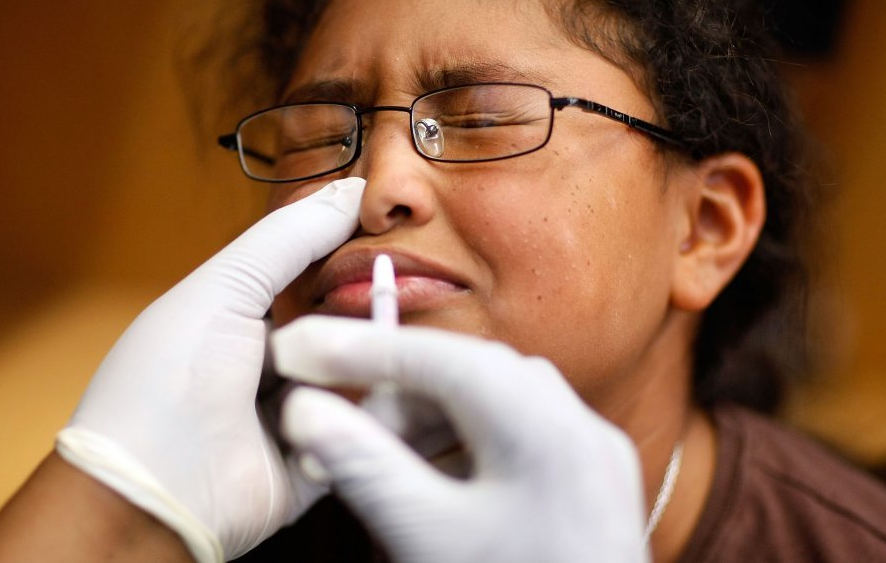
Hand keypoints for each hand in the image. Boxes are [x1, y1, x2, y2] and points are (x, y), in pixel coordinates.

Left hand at [57, 178, 364, 561]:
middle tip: (407, 294)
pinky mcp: (318, 465)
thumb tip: (350, 191)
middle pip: (340, 330)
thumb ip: (288, 239)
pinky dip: (372, 416)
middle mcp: (266, 368)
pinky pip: (363, 433)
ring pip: (358, 379)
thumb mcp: (225, 288)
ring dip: (373, 364)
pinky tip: (377, 394)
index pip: (306, 279)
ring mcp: (292, 418)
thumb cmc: (168, 380)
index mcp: (237, 320)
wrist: (154, 490)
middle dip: (370, 314)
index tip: (390, 233)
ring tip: (388, 347)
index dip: (344, 258)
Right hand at [273, 315, 648, 562]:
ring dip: (420, 429)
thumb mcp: (428, 536)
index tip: (297, 350)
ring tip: (371, 470)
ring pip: (486, 406)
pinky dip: (459, 451)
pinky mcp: (589, 484)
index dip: (355, 349)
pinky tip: (425, 487)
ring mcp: (589, 453)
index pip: (431, 356)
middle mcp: (576, 422)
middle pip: (459, 376)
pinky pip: (513, 439)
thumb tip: (303, 410)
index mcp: (541, 423)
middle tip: (328, 436)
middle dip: (387, 402)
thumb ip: (364, 465)